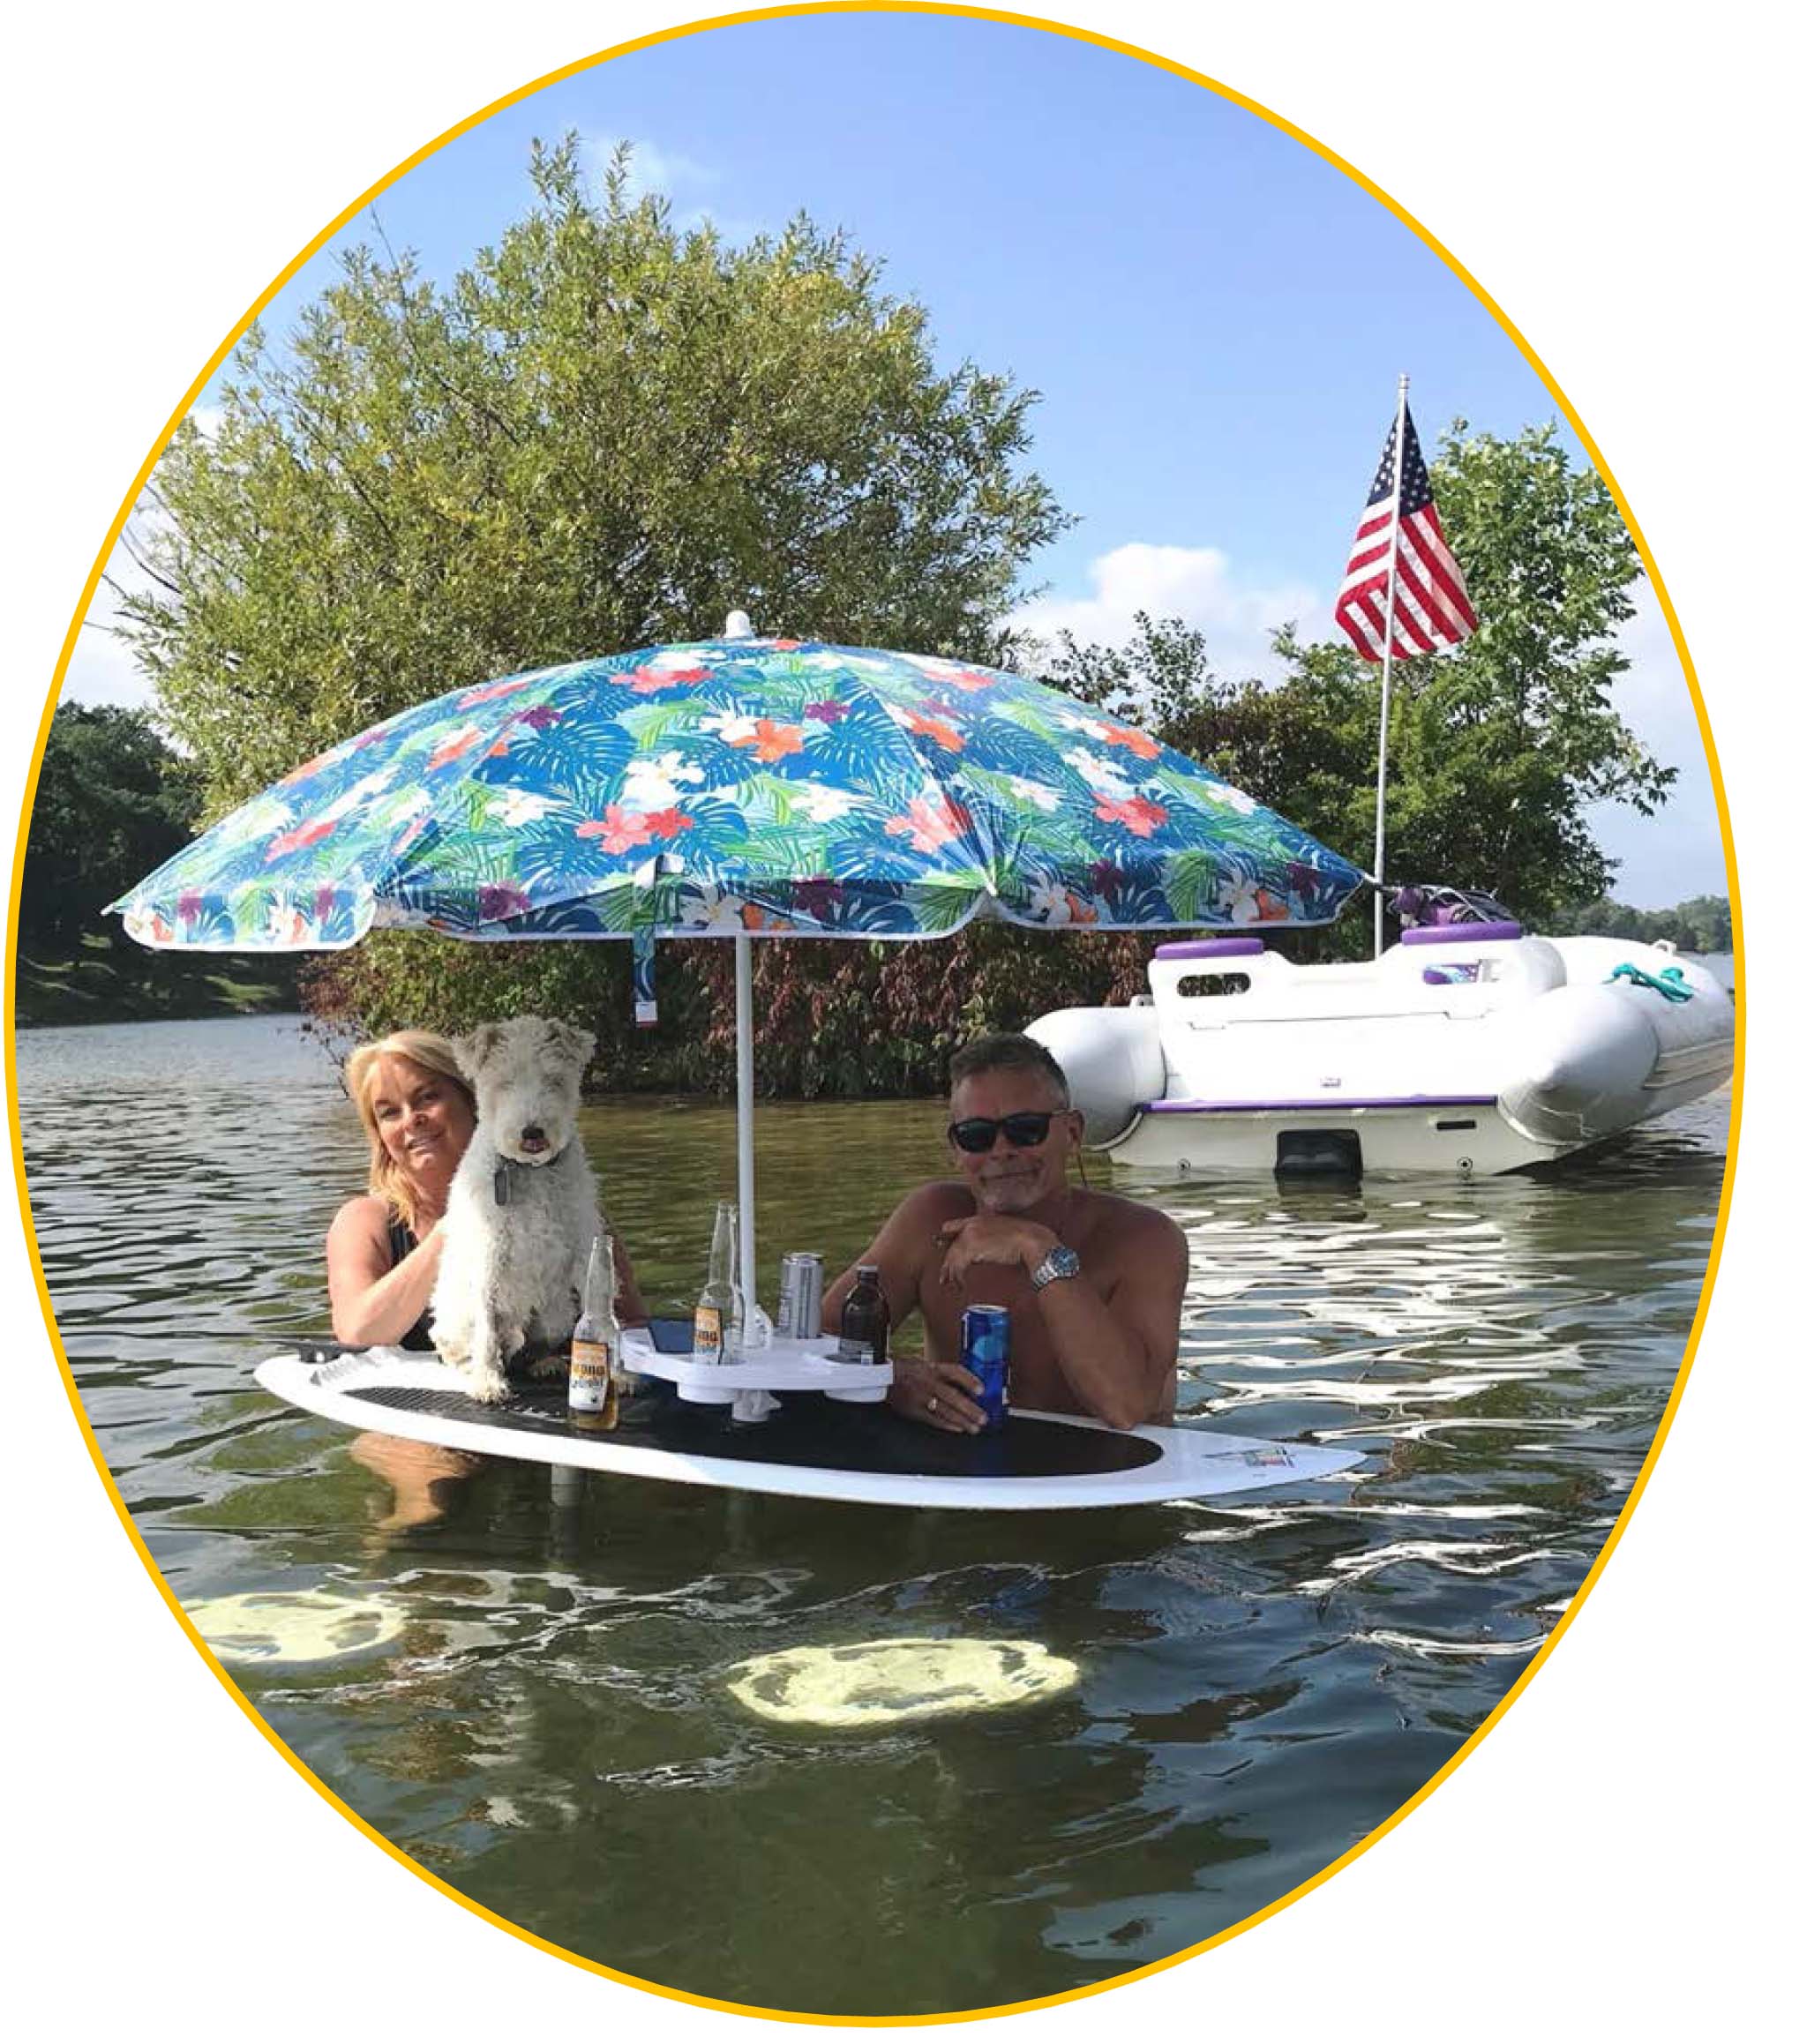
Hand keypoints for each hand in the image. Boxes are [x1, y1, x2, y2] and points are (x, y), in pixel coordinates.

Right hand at [889, 1355, 986, 1433]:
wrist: (883, 1378)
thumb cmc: (905, 1370)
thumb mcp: (924, 1364)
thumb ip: (942, 1373)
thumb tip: (965, 1385)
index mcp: (931, 1368)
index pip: (954, 1372)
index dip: (969, 1381)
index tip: (982, 1390)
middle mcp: (927, 1382)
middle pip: (953, 1396)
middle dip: (970, 1408)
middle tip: (983, 1417)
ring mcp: (920, 1397)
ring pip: (945, 1410)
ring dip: (962, 1420)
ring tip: (974, 1427)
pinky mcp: (914, 1410)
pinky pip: (933, 1419)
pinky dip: (947, 1424)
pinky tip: (958, 1428)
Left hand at [936, 1214, 1050, 1288]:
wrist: (1032, 1241)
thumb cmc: (1027, 1239)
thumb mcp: (1006, 1231)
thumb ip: (993, 1235)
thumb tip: (988, 1251)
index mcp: (979, 1219)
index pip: (952, 1226)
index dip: (945, 1237)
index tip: (940, 1246)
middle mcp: (972, 1225)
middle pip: (951, 1244)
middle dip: (947, 1262)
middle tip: (944, 1277)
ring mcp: (971, 1236)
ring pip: (953, 1256)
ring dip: (951, 1273)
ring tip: (953, 1285)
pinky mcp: (973, 1249)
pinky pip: (959, 1265)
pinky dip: (958, 1277)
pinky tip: (961, 1285)